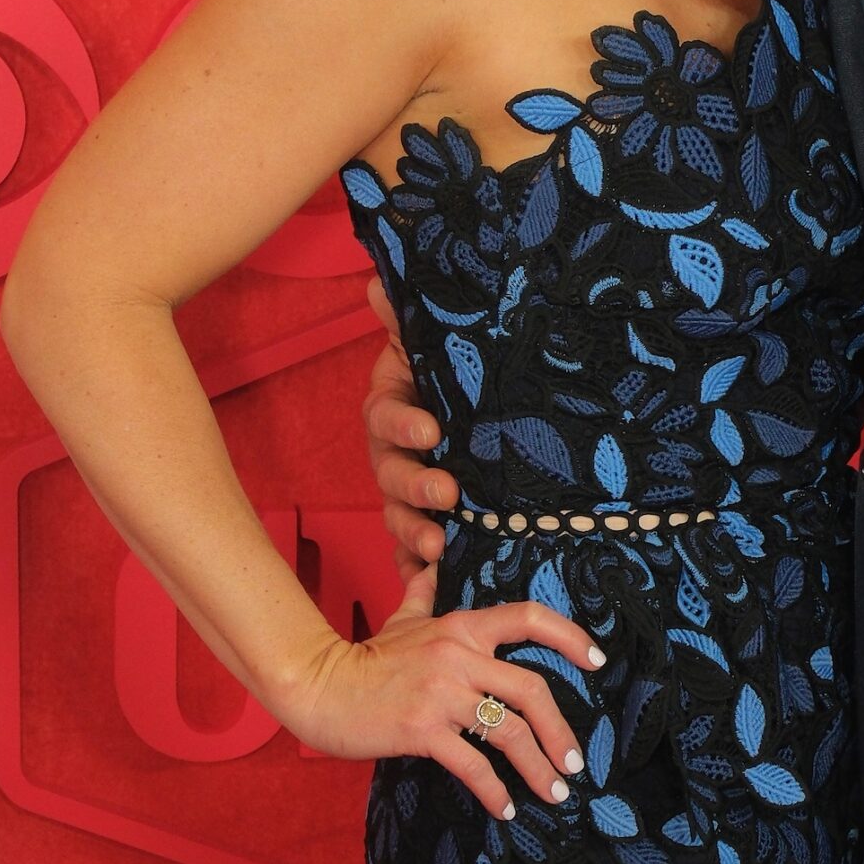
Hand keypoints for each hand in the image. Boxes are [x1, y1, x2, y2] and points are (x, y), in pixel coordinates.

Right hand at [283, 563, 604, 820]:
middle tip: (574, 763)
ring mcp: (441, 694)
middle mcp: (458, 656)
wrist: (317, 685)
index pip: (528, 618)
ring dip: (537, 767)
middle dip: (560, 731)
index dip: (569, 638)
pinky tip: (505, 809)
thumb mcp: (402, 618)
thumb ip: (425, 591)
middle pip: (531, 690)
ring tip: (553, 792)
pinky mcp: (421, 729)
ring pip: (508, 731)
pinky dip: (494, 790)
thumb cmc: (365, 656)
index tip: (597, 661)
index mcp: (461, 627)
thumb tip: (434, 559)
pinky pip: (471, 764)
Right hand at [363, 276, 458, 574]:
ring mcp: (408, 493)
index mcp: (394, 409)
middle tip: (446, 494)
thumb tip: (378, 283)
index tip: (430, 430)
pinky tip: (434, 580)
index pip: (386, 417)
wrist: (485, 402)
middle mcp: (395, 454)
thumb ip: (408, 317)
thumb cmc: (458, 373)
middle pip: (391, 475)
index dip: (403, 425)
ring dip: (415, 533)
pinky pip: (414, 551)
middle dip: (415, 488)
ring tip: (440, 547)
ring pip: (400, 516)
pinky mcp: (429, 522)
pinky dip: (418, 567)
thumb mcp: (438, 341)